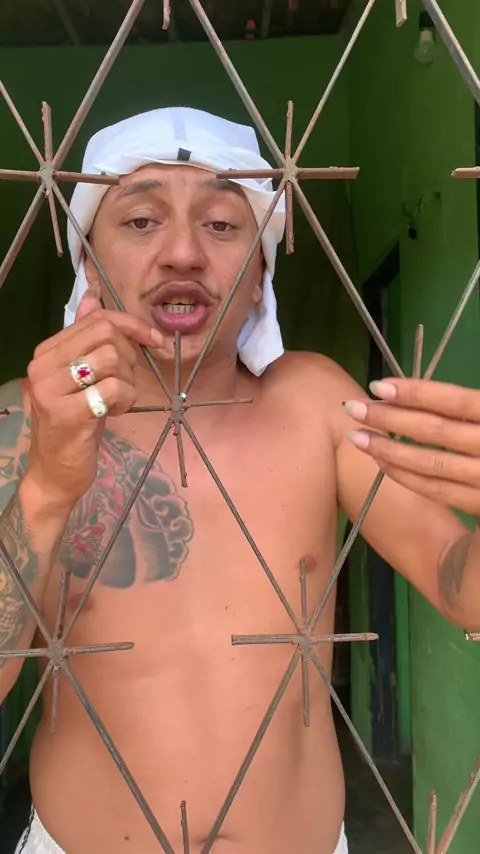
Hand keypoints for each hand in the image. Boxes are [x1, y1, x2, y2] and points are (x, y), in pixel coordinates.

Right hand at [24, 292, 163, 507]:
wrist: (55, 473)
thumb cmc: (74, 425)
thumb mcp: (81, 378)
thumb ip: (85, 340)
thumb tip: (91, 298)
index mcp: (46, 352)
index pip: (97, 319)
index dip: (133, 325)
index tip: (155, 340)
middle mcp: (42, 366)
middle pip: (106, 335)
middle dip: (131, 357)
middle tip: (125, 383)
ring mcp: (51, 389)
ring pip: (112, 359)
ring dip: (128, 382)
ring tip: (117, 401)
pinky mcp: (66, 413)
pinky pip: (114, 389)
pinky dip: (126, 400)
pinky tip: (115, 413)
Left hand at [344, 378, 479, 515]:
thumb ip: (468, 408)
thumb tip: (417, 395)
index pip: (456, 402)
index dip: (416, 392)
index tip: (379, 386)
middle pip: (438, 431)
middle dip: (391, 418)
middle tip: (354, 408)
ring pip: (433, 464)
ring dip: (390, 450)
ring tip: (358, 437)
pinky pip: (439, 491)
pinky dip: (407, 477)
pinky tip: (383, 464)